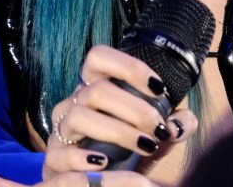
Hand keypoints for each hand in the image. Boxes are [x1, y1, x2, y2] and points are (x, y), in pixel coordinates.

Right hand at [0, 43, 196, 186]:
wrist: (97, 184)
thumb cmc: (126, 151)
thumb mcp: (152, 135)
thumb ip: (173, 125)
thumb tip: (180, 124)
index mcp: (93, 87)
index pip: (98, 57)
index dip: (128, 66)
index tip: (158, 88)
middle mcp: (72, 103)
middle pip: (97, 90)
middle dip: (134, 108)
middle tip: (159, 128)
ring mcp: (59, 130)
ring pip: (80, 116)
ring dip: (117, 131)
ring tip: (144, 145)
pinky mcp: (53, 160)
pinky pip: (63, 154)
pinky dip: (85, 158)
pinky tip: (106, 163)